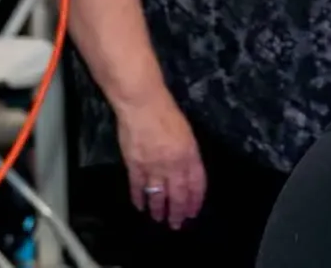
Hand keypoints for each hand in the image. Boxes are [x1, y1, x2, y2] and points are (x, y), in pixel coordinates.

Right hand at [115, 92, 205, 228]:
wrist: (143, 106)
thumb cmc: (168, 114)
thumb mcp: (187, 134)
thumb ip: (188, 155)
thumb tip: (188, 172)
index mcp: (189, 155)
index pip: (196, 184)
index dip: (195, 200)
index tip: (193, 212)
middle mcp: (173, 164)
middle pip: (178, 194)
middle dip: (178, 212)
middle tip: (177, 224)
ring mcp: (153, 166)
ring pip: (157, 195)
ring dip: (159, 210)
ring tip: (159, 219)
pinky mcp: (134, 165)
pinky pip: (137, 187)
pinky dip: (139, 198)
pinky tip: (140, 206)